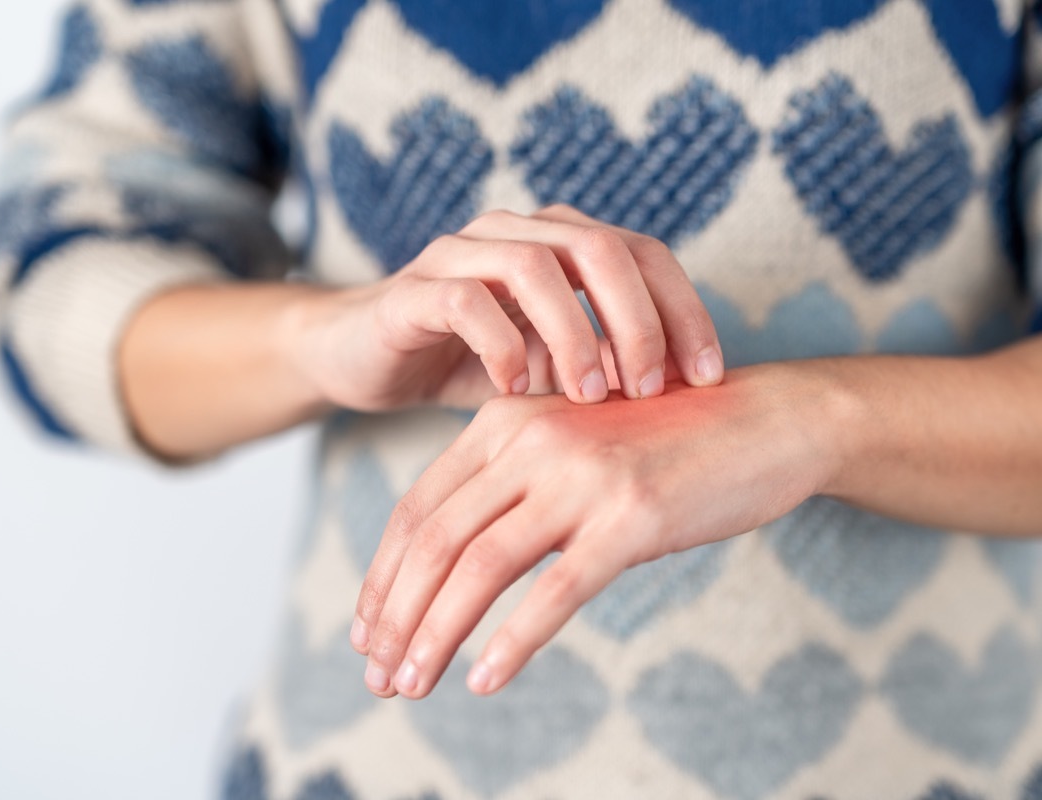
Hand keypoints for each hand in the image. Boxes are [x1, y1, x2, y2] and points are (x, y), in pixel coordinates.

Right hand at [295, 205, 723, 411]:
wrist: (364, 356)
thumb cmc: (468, 362)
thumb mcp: (551, 367)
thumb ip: (605, 366)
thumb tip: (681, 399)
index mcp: (557, 242)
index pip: (643, 254)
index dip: (684, 311)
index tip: (708, 377)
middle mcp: (514, 232)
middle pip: (600, 248)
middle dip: (637, 321)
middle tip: (649, 391)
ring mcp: (459, 254)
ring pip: (534, 266)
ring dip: (574, 333)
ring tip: (589, 396)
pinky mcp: (412, 289)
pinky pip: (464, 301)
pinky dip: (501, 345)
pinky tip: (516, 390)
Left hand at [350, 364, 841, 697]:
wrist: (768, 419)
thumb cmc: (665, 443)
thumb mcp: (573, 448)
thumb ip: (515, 489)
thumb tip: (456, 572)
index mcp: (506, 421)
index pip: (419, 509)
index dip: (383, 577)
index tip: (366, 630)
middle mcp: (532, 441)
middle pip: (434, 541)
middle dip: (394, 616)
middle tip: (376, 673)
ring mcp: (581, 477)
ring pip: (478, 567)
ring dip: (434, 635)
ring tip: (410, 685)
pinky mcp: (632, 518)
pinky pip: (555, 592)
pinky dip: (513, 642)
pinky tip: (485, 680)